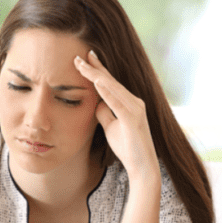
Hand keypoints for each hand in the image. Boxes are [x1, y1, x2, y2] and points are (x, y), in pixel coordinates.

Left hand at [74, 51, 159, 183]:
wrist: (141, 166)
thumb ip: (105, 113)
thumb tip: (97, 102)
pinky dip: (107, 91)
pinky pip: (117, 102)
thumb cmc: (127, 148)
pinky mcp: (133, 118)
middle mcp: (134, 102)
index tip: (84, 60)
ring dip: (96, 75)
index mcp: (129, 103)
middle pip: (111, 81)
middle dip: (95, 68)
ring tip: (82, 64)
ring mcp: (135, 109)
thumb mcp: (110, 127)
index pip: (110, 83)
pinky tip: (97, 81)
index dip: (97, 71)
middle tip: (79, 55)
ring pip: (113, 87)